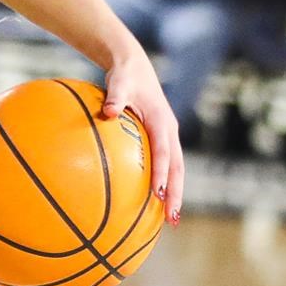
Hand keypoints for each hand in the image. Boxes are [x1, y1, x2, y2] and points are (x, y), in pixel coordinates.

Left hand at [100, 50, 183, 224]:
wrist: (135, 66)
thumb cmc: (124, 76)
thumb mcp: (119, 82)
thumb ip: (114, 98)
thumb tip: (107, 113)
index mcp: (161, 121)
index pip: (163, 152)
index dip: (162, 173)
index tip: (158, 193)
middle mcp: (169, 130)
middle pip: (178, 168)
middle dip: (177, 194)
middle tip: (172, 219)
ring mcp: (168, 135)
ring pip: (176, 169)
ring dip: (175, 193)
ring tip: (171, 219)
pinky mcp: (162, 138)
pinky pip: (166, 164)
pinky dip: (165, 182)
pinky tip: (154, 201)